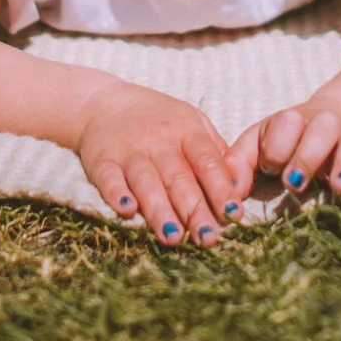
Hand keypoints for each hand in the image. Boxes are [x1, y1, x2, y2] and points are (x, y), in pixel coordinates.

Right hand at [75, 86, 248, 246]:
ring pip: (146, 182)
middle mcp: (158, 141)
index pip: (207, 161)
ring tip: (173, 238)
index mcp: (186, 131)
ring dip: (160, 210)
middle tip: (208, 238)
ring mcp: (129, 150)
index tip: (234, 214)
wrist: (104, 102)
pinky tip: (126, 210)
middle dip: (195, 210)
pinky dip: (116, 193)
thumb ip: (215, 151)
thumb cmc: (158, 120)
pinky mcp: (101, 160)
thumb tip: (240, 185)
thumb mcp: (192, 122)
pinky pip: (108, 178)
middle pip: (179, 178)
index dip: (221, 187)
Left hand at [230, 103, 340, 199]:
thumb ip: (239, 162)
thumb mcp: (263, 141)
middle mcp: (324, 123)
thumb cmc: (293, 137)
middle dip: (306, 156)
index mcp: (291, 120)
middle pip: (319, 131)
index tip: (270, 168)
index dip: (276, 148)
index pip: (283, 126)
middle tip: (293, 182)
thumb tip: (227, 192)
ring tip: (340, 187)